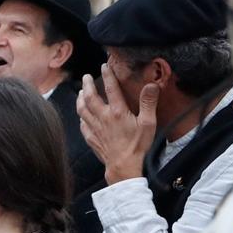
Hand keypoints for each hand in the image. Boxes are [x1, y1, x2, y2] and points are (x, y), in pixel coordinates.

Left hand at [77, 65, 158, 185]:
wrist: (124, 166)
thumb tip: (151, 85)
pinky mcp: (91, 138)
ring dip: (80, 99)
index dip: (108, 75)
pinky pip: (82, 124)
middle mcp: (103, 118)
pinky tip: (82, 114)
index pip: (111, 88)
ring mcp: (95, 128)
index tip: (104, 66)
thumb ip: (148, 103)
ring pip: (83, 109)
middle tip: (87, 77)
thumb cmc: (137, 145)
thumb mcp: (148, 123)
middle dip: (88, 84)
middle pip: (90, 97)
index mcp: (117, 112)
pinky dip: (81, 117)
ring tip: (81, 92)